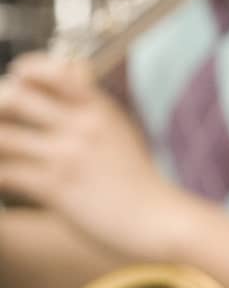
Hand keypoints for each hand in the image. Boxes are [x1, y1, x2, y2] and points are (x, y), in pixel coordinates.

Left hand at [0, 53, 178, 256]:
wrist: (155, 219)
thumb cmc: (135, 177)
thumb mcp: (119, 129)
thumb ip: (92, 102)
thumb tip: (72, 68)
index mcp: (100, 108)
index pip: (56, 71)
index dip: (27, 69)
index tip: (17, 76)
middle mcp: (83, 127)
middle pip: (16, 97)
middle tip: (1, 119)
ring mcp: (67, 157)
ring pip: (2, 136)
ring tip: (2, 149)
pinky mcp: (54, 188)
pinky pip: (4, 174)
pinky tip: (2, 179)